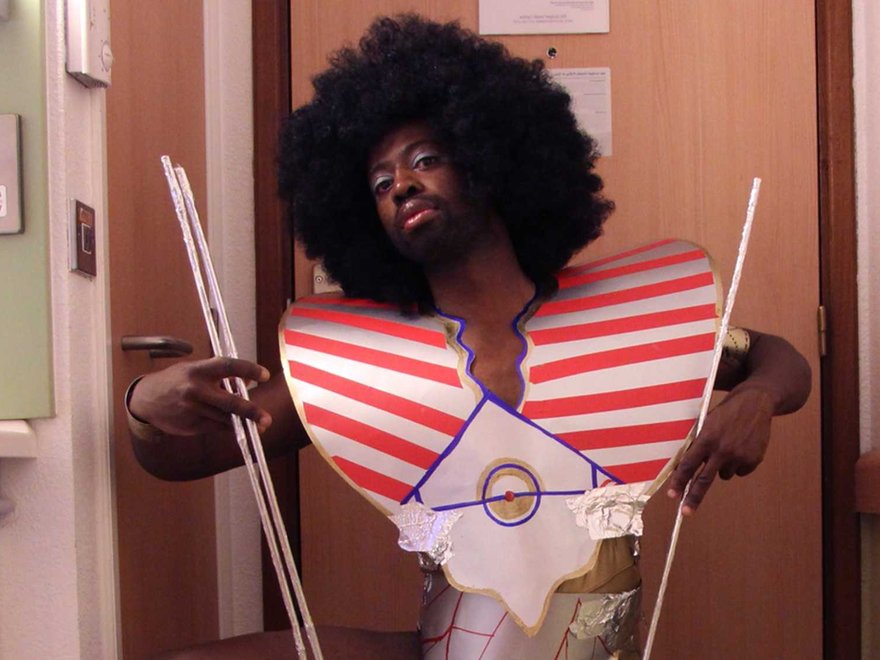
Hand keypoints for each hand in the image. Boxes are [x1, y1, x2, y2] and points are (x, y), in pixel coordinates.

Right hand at [129, 357, 272, 436]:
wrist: (146, 399)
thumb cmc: (176, 381)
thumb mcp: (194, 369)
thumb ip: (219, 374)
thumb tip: (247, 382)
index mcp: (199, 370)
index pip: (228, 366)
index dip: (249, 369)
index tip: (265, 375)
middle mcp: (196, 390)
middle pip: (230, 402)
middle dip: (251, 412)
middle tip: (266, 420)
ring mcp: (193, 410)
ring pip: (225, 418)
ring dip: (243, 422)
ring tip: (259, 425)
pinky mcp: (191, 425)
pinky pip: (216, 427)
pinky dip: (228, 426)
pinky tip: (235, 425)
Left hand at [666, 386, 775, 514]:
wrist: (755, 404)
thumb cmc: (724, 414)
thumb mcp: (706, 424)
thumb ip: (697, 444)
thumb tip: (683, 468)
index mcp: (706, 438)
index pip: (688, 464)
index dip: (679, 481)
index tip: (672, 495)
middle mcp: (722, 449)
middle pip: (704, 480)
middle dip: (693, 497)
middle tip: (685, 513)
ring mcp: (739, 455)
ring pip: (723, 475)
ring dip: (721, 468)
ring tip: (727, 448)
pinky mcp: (753, 459)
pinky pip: (739, 472)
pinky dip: (737, 465)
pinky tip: (740, 448)